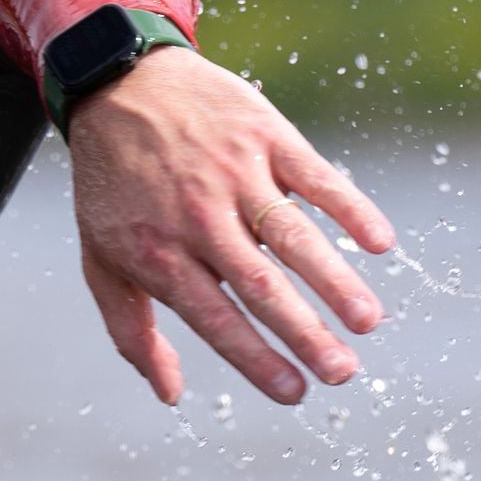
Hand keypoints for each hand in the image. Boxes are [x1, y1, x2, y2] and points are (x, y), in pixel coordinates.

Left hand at [65, 46, 395, 405]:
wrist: (117, 85)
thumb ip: (132, 330)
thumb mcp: (100, 259)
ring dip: (334, 280)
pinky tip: (379, 242)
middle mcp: (198, 217)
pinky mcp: (265, 136)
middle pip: (260, 284)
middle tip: (342, 373)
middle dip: (304, 333)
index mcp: (158, 254)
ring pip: (292, 235)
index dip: (255, 359)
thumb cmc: (112, 186)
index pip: (215, 318)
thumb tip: (170, 394)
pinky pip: (314, 176)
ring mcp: (235, 174)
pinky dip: (349, 208)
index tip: (295, 394)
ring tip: (367, 322)